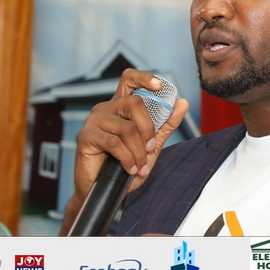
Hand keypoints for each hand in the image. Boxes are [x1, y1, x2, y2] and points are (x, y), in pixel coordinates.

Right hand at [73, 68, 189, 201]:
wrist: (108, 191)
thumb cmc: (127, 165)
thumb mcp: (152, 144)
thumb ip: (166, 124)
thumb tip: (183, 102)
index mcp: (121, 107)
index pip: (129, 80)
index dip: (144, 78)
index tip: (159, 86)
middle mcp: (106, 108)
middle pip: (135, 103)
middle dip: (148, 128)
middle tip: (151, 148)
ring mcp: (94, 121)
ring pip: (127, 128)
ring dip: (139, 151)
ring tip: (140, 166)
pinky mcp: (86, 136)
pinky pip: (114, 143)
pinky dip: (127, 159)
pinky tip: (130, 169)